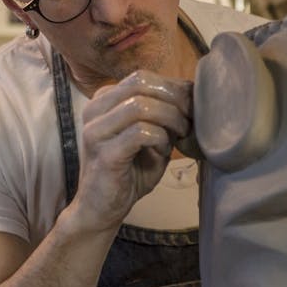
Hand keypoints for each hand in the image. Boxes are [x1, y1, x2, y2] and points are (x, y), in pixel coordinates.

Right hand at [75, 70, 192, 231]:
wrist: (101, 208)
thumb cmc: (130, 171)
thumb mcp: (151, 135)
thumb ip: (164, 113)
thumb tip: (192, 92)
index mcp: (103, 100)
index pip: (142, 77)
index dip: (173, 87)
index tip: (192, 107)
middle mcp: (94, 110)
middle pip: (141, 83)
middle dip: (174, 99)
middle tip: (190, 119)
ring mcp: (96, 131)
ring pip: (141, 105)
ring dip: (170, 118)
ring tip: (180, 135)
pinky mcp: (104, 154)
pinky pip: (141, 132)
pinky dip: (160, 138)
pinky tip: (164, 151)